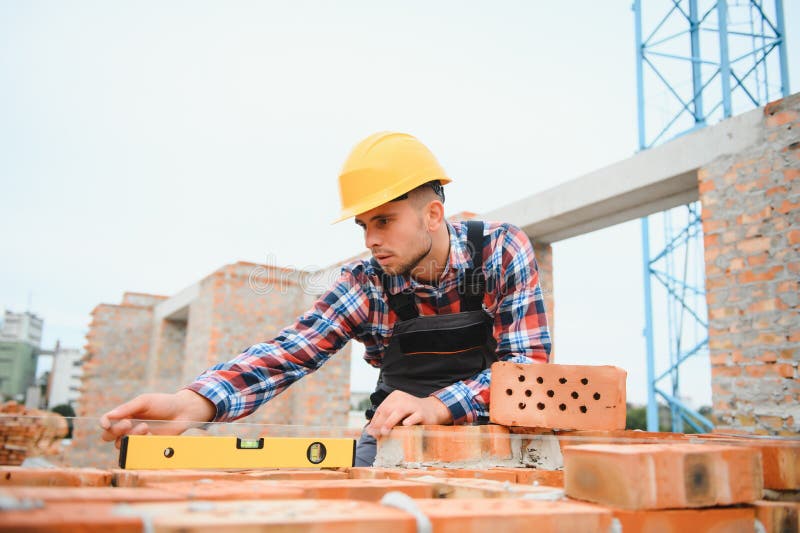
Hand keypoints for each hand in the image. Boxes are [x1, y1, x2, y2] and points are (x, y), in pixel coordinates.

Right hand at [99, 389, 215, 448]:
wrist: (184, 412)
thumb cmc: (164, 403)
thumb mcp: (145, 401)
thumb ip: (127, 408)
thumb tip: (109, 416)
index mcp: (125, 415)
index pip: (107, 421)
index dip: (104, 423)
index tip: (107, 424)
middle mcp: (128, 428)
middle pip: (108, 436)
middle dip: (115, 430)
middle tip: (129, 423)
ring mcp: (136, 439)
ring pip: (121, 444)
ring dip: (130, 436)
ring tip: (145, 427)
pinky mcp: (146, 447)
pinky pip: (135, 451)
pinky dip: (140, 443)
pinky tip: (151, 435)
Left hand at [365, 390, 452, 437]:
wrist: (432, 410)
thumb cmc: (411, 414)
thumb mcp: (397, 414)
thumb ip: (384, 420)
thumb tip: (369, 431)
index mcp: (395, 397)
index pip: (381, 408)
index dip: (375, 421)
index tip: (371, 432)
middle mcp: (403, 399)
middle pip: (388, 409)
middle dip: (380, 423)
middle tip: (377, 434)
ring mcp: (413, 405)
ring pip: (399, 411)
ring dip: (390, 422)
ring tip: (384, 432)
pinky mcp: (422, 413)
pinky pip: (414, 417)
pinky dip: (409, 421)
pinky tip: (405, 426)